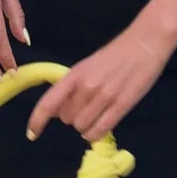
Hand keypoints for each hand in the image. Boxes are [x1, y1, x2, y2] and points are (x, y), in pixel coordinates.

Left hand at [27, 24, 174, 143]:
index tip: (31, 134)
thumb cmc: (115, 54)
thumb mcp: (89, 65)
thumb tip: (59, 111)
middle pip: (67, 119)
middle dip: (73, 116)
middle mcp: (87, 86)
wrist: (144, 44)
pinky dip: (96, 133)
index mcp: (76, 73)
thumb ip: (74, 86)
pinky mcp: (122, 105)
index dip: (37, 120)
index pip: (49, 101)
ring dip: (86, 125)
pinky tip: (101, 124)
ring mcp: (104, 96)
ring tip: (97, 112)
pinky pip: (99, 131)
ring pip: (82, 127)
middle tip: (86, 106)